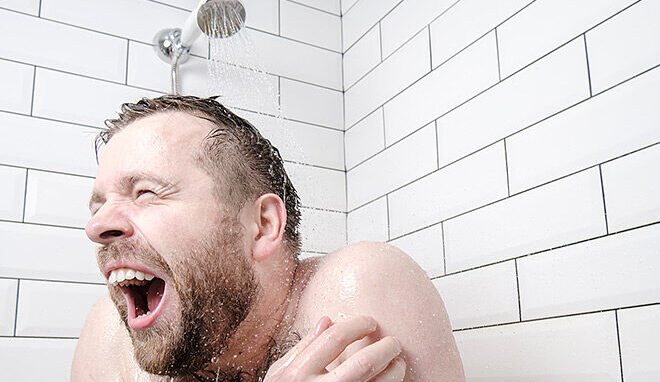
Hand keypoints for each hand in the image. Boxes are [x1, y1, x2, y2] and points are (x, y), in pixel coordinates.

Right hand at [264, 315, 405, 380]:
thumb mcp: (279, 372)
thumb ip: (303, 347)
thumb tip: (328, 320)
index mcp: (299, 373)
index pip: (335, 337)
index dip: (358, 324)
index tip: (370, 322)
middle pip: (364, 363)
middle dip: (386, 348)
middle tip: (394, 342)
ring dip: (395, 372)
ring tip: (399, 363)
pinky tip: (390, 380)